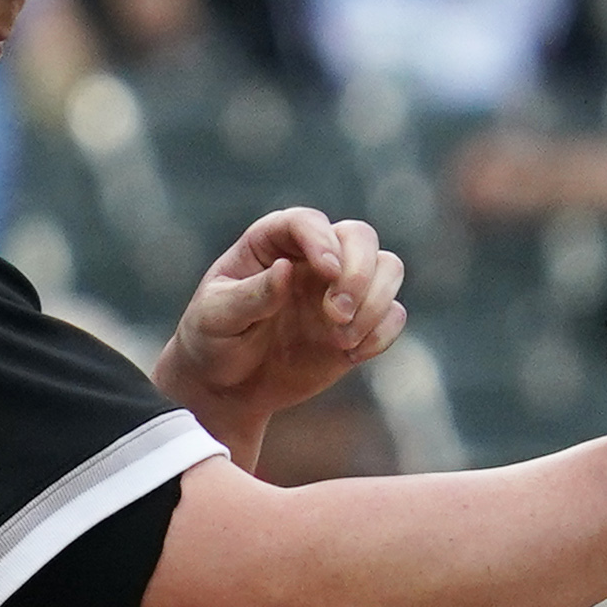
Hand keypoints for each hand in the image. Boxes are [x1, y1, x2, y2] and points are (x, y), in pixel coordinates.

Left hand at [162, 207, 406, 427]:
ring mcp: (338, 289)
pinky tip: (352, 355)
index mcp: (270, 243)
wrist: (226, 385)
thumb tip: (286, 269)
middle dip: (358, 272)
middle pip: (360, 237)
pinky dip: (383, 332)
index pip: (306, 222)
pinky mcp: (358, 323)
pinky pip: (394, 314)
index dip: (321, 239)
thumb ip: (252, 294)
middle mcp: (311, 258)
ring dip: (375, 301)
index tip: (327, 270)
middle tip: (335, 314)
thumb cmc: (213, 340)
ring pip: (388, 268)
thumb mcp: (217, 317)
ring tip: (341, 338)